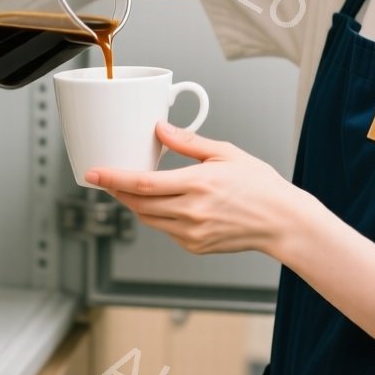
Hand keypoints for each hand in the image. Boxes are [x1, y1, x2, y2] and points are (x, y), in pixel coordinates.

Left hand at [86, 122, 314, 258]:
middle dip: (116, 190)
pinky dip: (157, 215)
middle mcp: (191, 212)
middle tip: (102, 177)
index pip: (143, 183)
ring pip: (148, 219)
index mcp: (197, 184)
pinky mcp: (195, 246)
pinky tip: (162, 203)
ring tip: (128, 187)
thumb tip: (160, 129)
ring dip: (134, 203)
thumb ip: (188, 142)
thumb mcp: (226, 153)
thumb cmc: (260, 185)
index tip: (93, 172)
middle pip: (138, 203)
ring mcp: (192, 233)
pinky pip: (165, 230)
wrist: (282, 222)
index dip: (113, 178)